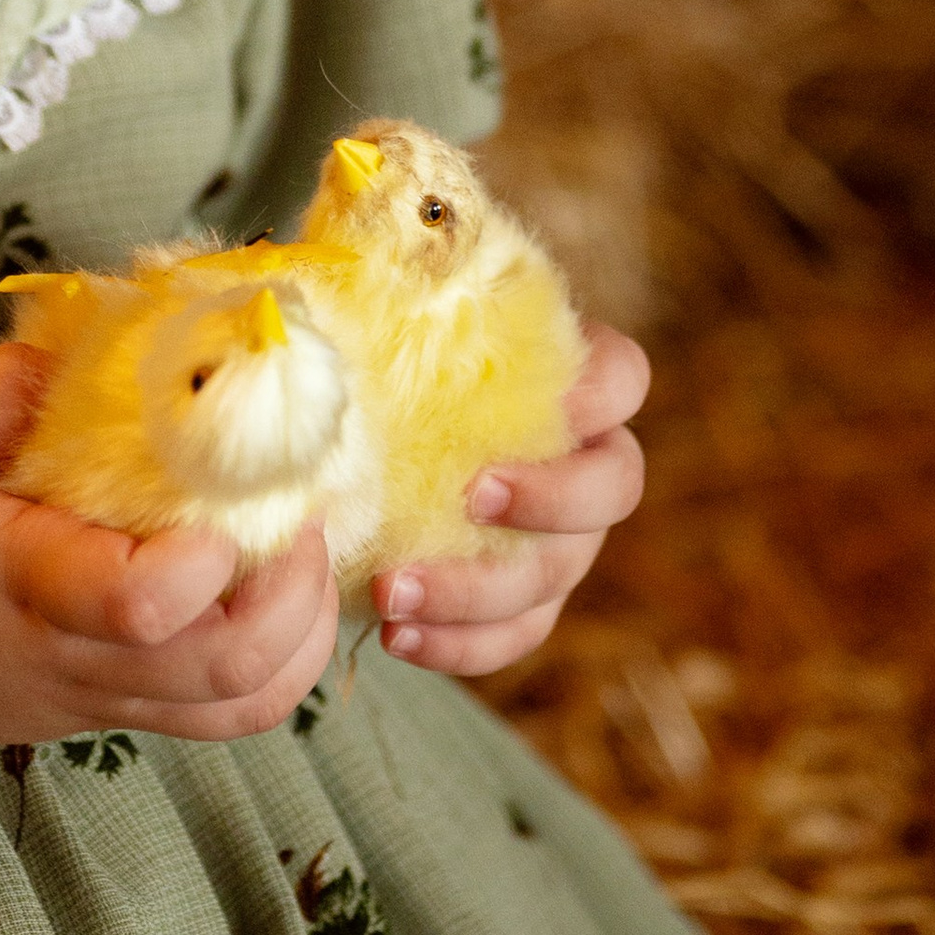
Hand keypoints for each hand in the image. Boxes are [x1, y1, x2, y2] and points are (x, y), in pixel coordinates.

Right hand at [0, 345, 337, 755]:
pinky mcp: (121, 718)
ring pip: (244, 705)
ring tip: (307, 556)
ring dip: (303, 635)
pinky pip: (228, 716)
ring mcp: (108, 701)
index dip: (205, 563)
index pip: (140, 605)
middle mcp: (81, 657)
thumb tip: (77, 343)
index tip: (228, 500)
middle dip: (297, 594)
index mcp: (32, 587)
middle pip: (228, 670)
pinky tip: (279, 600)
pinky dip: (281, 665)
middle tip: (308, 513)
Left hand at [373, 321, 649, 675]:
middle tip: (469, 499)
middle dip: (552, 499)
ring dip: (478, 591)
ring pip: (558, 575)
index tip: (551, 408)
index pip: (621, 376)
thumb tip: (314, 289)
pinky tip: (397, 638)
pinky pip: (514, 635)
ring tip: (390, 592)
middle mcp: (579, 461)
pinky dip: (460, 646)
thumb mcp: (368, 312)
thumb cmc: (368, 358)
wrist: (345, 441)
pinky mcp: (522, 601)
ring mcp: (560, 539)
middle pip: (612, 486)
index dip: (601, 394)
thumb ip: (372, 293)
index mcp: (561, 379)